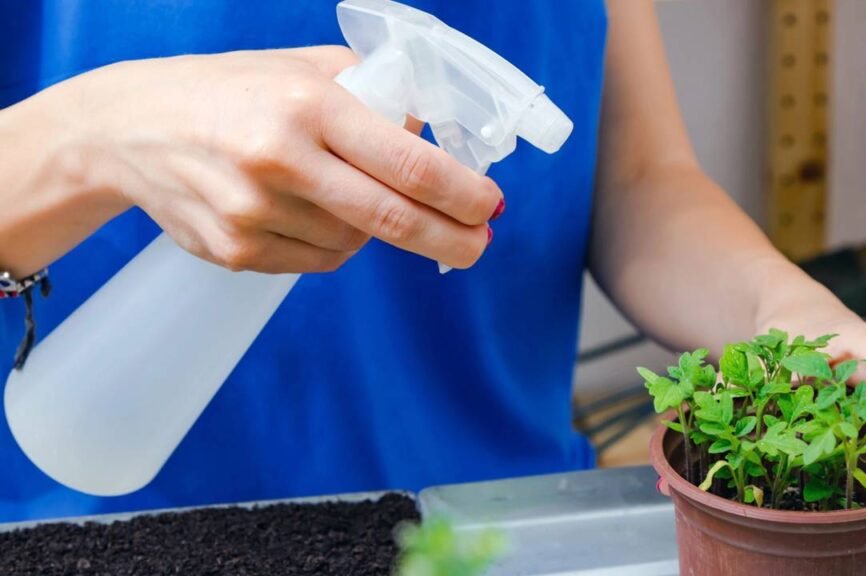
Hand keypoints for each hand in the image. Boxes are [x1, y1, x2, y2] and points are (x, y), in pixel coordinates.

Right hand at [39, 46, 501, 272]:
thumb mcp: (302, 69)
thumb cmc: (231, 91)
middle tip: (477, 244)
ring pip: (354, 244)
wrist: (130, 128)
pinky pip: (317, 261)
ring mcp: (254, 212)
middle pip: (392, 220)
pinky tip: (305, 211)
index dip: (460, 193)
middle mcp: (280, 159)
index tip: (489, 205)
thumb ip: (373, 96)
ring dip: (372, 228)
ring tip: (340, 192)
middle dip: (449, 238)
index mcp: (307, 105)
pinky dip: (332, 243)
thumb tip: (435, 139)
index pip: (407, 162)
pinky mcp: (235, 252)